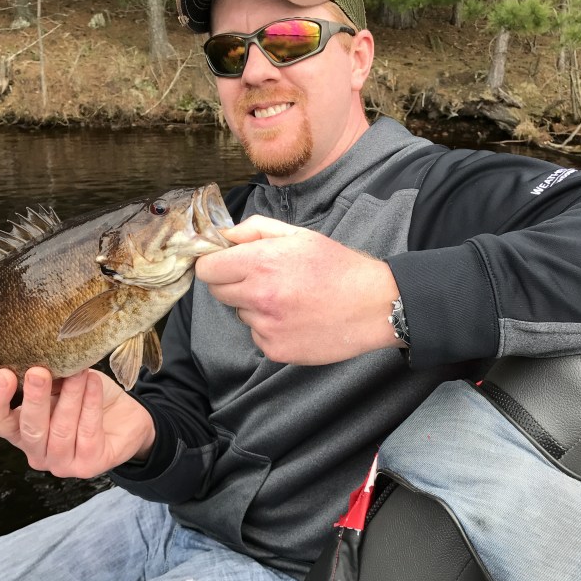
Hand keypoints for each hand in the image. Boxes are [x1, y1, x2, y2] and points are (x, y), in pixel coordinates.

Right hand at [0, 367, 155, 476]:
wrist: (126, 416)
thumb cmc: (89, 398)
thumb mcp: (64, 383)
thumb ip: (48, 379)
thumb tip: (37, 358)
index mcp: (20, 430)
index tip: (4, 374)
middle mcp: (37, 451)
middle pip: (29, 429)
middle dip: (34, 399)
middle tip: (38, 372)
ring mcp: (62, 463)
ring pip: (61, 430)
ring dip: (70, 397)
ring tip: (78, 372)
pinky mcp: (88, 466)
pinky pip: (88, 433)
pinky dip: (91, 404)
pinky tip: (93, 383)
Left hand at [194, 215, 401, 364]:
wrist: (373, 306)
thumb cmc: (339, 267)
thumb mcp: (300, 236)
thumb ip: (256, 230)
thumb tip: (225, 237)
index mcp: (261, 262)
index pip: (208, 269)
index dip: (215, 264)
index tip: (226, 264)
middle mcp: (259, 296)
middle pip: (218, 292)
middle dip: (233, 284)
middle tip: (264, 279)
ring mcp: (266, 326)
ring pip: (241, 314)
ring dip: (255, 307)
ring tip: (290, 300)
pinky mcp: (276, 349)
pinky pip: (258, 335)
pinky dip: (271, 328)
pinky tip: (297, 319)